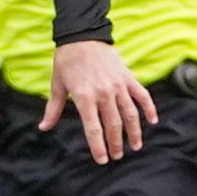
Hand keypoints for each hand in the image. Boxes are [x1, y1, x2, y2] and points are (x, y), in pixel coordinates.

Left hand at [43, 41, 158, 162]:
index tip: (102, 159)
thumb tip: (44, 127)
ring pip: (130, 114)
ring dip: (134, 132)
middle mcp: (103, 93)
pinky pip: (142, 96)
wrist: (83, 36)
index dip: (98, 146)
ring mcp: (118, 85)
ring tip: (136, 146)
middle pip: (113, 124)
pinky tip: (152, 121)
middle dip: (115, 144)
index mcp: (84, 97)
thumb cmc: (66, 60)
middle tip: (116, 156)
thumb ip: (53, 109)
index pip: (93, 128)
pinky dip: (149, 109)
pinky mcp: (128, 77)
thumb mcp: (57, 85)